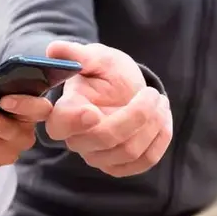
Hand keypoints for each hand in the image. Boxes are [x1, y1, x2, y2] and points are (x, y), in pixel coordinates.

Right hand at [1, 41, 171, 176]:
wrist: (126, 89)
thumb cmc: (107, 72)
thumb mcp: (97, 57)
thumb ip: (78, 54)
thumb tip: (54, 49)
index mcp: (65, 112)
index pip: (60, 126)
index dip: (74, 122)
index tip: (93, 112)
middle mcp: (78, 140)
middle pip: (105, 139)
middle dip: (137, 115)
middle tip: (152, 92)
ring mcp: (98, 157)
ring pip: (130, 151)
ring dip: (153, 123)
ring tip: (159, 99)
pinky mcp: (120, 166)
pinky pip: (145, 161)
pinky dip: (160, 137)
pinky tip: (162, 117)